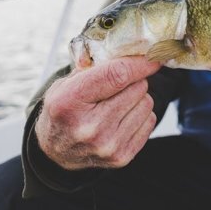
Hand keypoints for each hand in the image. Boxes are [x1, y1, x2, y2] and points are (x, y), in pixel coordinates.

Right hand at [35, 56, 161, 169]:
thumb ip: (94, 67)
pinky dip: (140, 115)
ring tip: (118, 103)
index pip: (117, 75)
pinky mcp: (121, 157)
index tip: (153, 56)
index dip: (139, 63)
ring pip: (146, 103)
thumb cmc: (64, 111)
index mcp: (69, 102)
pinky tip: (122, 118)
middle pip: (137, 88)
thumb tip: (133, 52)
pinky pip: (149, 121)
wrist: (57, 152)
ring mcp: (107, 145)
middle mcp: (89, 127)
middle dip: (133, 80)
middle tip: (119, 85)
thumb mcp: (65, 84)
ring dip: (137, 98)